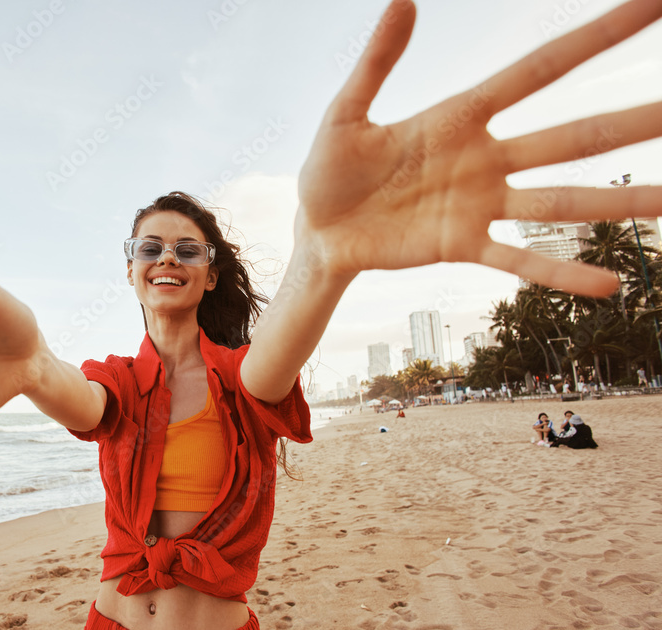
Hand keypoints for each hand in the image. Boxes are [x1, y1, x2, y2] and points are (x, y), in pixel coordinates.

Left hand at [298, 0, 661, 295]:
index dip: (593, 39)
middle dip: (629, 123)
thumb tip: (403, 0)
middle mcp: (483, 158)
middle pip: (569, 136)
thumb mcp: (346, 113)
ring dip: (616, 202)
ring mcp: (478, 204)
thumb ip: (377, 62)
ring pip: (559, 199)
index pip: (538, 71)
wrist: (318, 232)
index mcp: (460, 116)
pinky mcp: (461, 246)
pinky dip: (559, 271)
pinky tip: (607, 283)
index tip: (651, 8)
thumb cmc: (330, 169)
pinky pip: (518, 258)